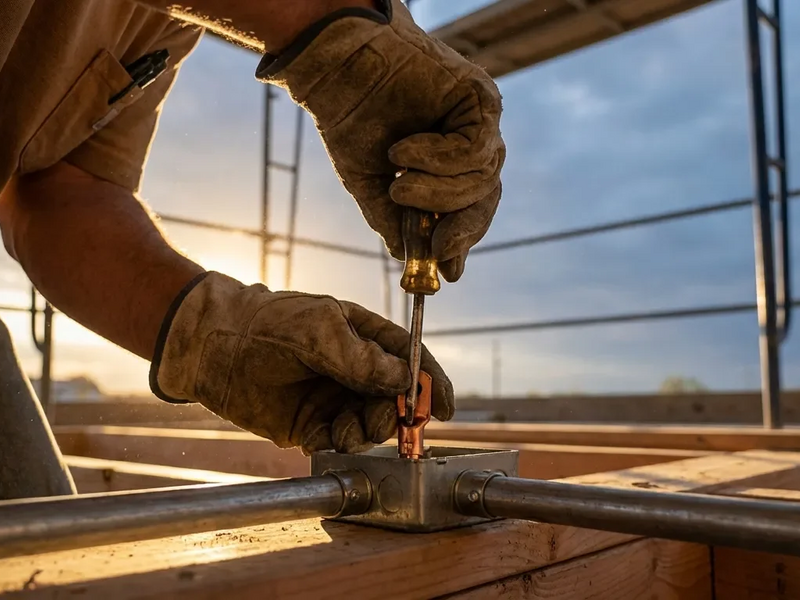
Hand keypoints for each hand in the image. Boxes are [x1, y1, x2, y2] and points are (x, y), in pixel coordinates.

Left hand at [149, 272, 453, 453]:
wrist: (213, 345)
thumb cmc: (268, 322)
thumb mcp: (319, 329)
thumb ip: (361, 357)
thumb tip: (404, 377)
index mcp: (363, 338)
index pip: (409, 359)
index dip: (431, 382)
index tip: (444, 407)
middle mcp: (354, 370)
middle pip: (395, 398)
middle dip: (398, 413)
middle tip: (387, 419)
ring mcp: (333, 399)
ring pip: (371, 424)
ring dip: (369, 431)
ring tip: (348, 428)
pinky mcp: (310, 426)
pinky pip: (340, 442)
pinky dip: (342, 445)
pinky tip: (328, 437)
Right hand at [256, 0, 504, 281]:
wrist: (338, 73)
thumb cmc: (352, 123)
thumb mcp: (370, 185)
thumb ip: (393, 220)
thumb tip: (407, 258)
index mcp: (449, 167)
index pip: (472, 210)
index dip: (463, 240)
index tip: (448, 271)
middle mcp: (471, 145)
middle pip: (487, 199)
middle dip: (462, 229)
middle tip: (437, 246)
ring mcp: (480, 122)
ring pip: (483, 180)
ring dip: (437, 193)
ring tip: (398, 181)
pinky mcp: (481, 99)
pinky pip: (475, 151)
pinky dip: (438, 160)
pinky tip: (405, 151)